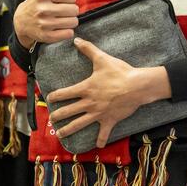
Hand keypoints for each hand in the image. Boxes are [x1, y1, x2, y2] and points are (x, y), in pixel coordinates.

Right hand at [14, 0, 77, 48]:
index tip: (62, 0)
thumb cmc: (36, 1)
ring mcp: (44, 23)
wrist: (21, 21)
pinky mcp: (46, 36)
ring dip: (70, 21)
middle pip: (74, 10)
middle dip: (71, 10)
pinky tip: (59, 28)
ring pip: (73, 22)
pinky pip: (68, 34)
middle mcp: (43, 8)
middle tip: (63, 10)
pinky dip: (67, 32)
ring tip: (62, 19)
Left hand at [46, 39, 169, 147]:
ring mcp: (98, 113)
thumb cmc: (120, 72)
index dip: (54, 96)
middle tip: (51, 119)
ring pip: (80, 124)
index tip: (49, 99)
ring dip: (68, 130)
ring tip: (59, 135)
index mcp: (85, 88)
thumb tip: (76, 40)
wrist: (138, 86)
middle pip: (68, 111)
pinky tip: (97, 146)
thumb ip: (88, 49)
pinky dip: (100, 139)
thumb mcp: (102, 59)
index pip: (64, 94)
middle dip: (57, 116)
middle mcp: (89, 103)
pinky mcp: (109, 120)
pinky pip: (103, 132)